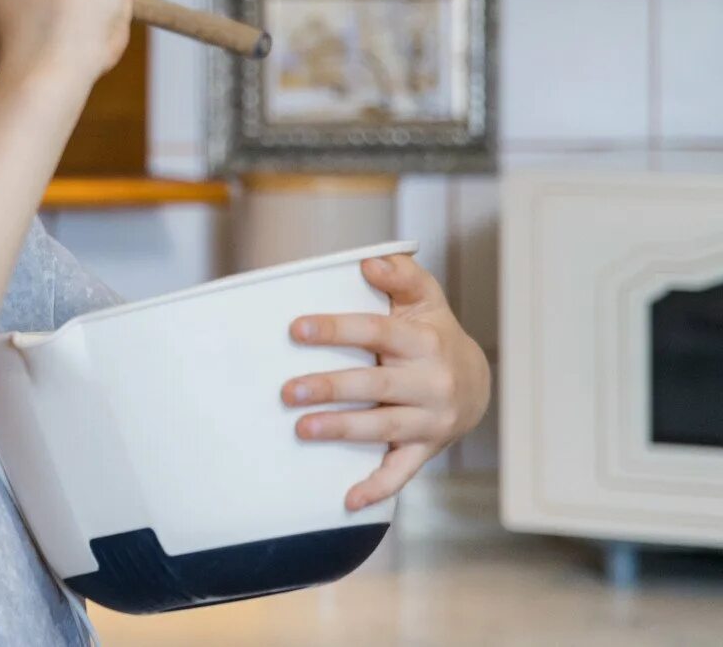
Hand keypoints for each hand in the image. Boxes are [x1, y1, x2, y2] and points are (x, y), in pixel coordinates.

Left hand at [281, 254, 491, 510]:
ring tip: (301, 428)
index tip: (296, 329)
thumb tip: (369, 262)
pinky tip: (348, 499)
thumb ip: (401, 276)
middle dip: (330, 388)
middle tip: (287, 391)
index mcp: (425, 341)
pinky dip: (377, 488)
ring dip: (341, 430)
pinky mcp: (426, 448)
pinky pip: (402, 472)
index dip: (337, 329)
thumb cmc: (433, 333)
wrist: (476, 382)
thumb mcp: (424, 298)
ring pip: (382, 428)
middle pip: (375, 384)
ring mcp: (430, 419)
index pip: (377, 332)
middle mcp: (431, 382)